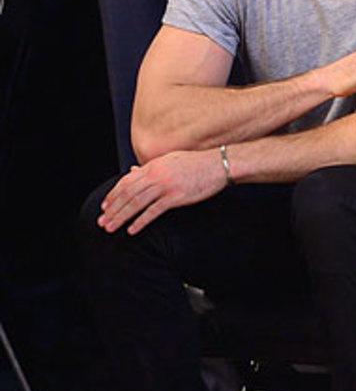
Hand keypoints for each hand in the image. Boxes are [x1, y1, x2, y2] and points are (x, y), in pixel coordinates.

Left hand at [97, 149, 228, 234]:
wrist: (218, 165)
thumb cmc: (196, 163)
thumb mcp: (170, 161)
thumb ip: (150, 167)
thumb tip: (133, 170)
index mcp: (153, 166)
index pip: (126, 182)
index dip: (113, 195)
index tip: (105, 207)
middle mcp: (155, 175)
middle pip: (127, 194)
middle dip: (112, 209)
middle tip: (102, 222)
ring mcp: (165, 186)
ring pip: (136, 203)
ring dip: (121, 217)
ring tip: (111, 228)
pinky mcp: (176, 197)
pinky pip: (153, 211)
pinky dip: (140, 221)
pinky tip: (132, 230)